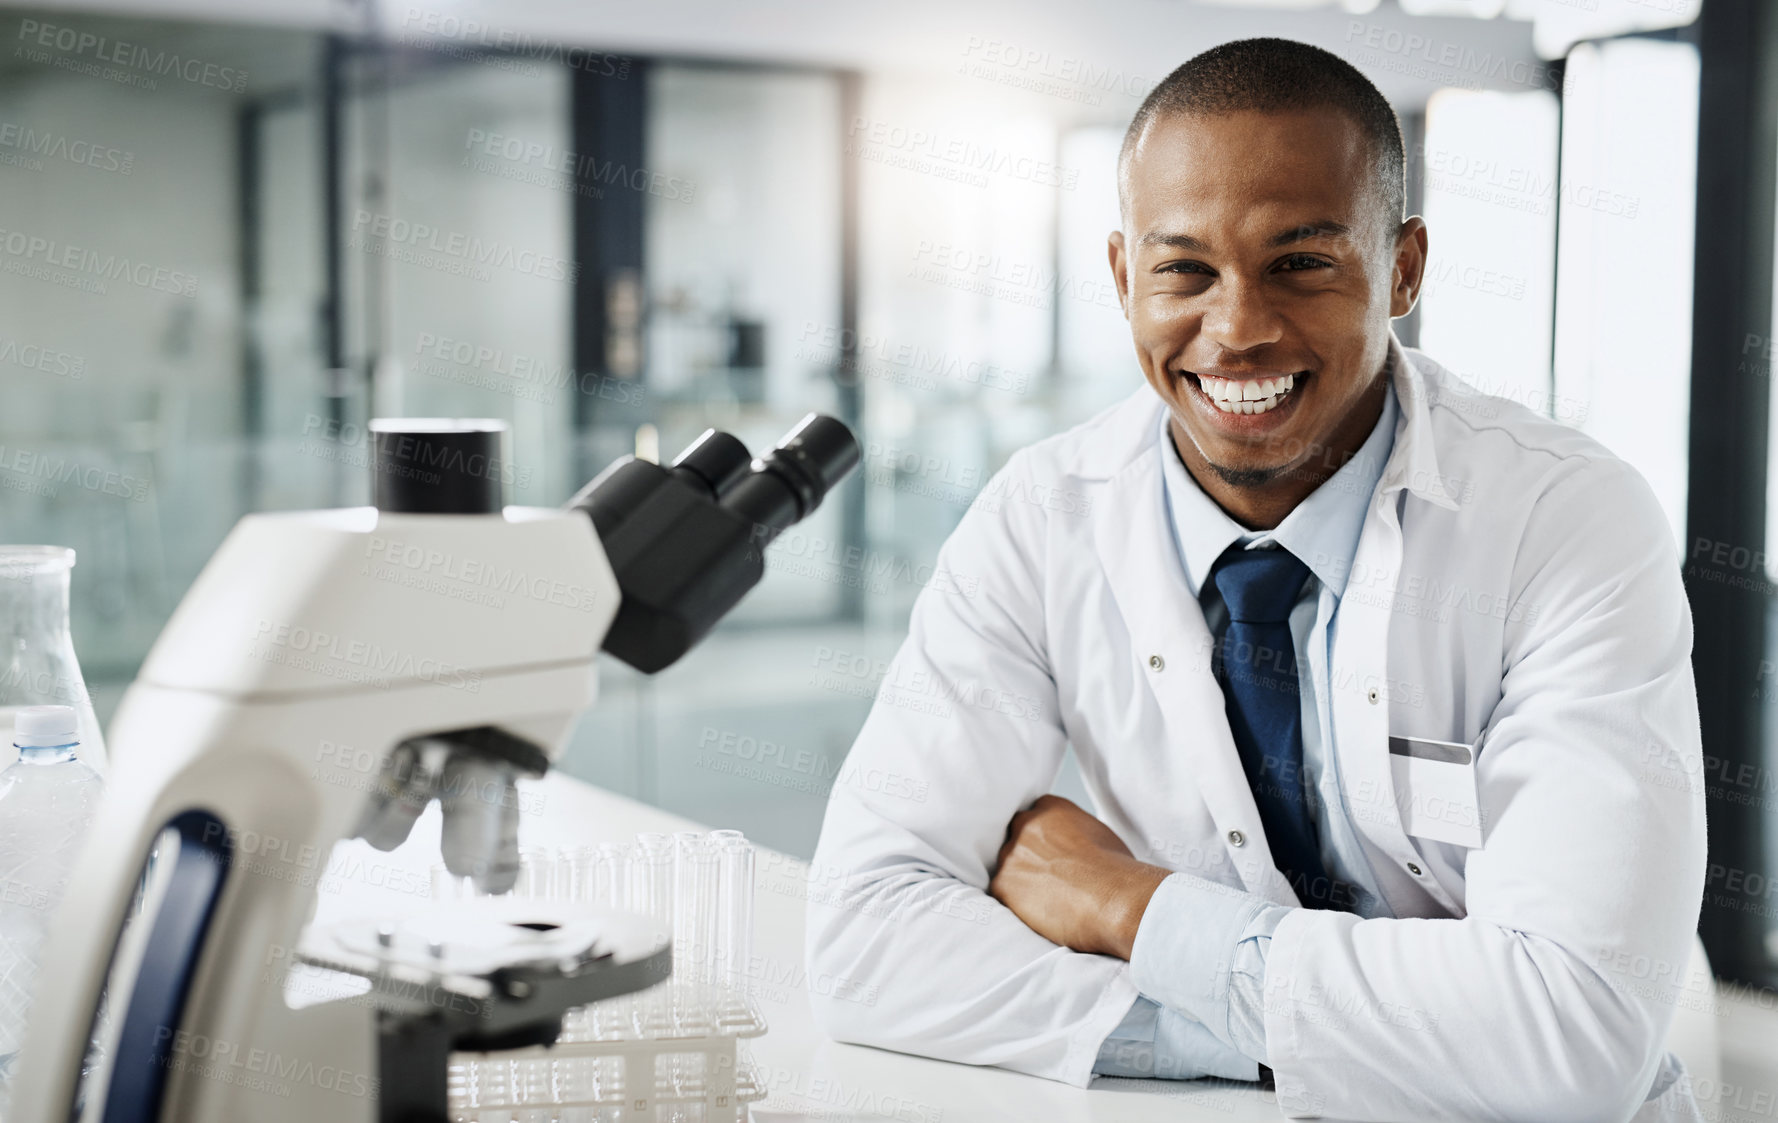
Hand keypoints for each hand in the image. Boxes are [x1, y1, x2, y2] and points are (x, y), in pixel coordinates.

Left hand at [987, 794, 1171, 959]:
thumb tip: (1074, 843)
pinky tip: (1038, 910)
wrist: (1116, 901)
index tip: (1050, 853)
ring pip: (1007, 865)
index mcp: (1051, 807)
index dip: (1041, 836)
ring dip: (1020, 879)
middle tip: (1046, 876)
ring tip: (1046, 898)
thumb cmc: (1119, 873)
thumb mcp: (1100, 836)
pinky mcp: (1003, 883)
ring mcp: (1011, 852)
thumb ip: (1075, 832)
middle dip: (1027, 854)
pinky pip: (1001, 891)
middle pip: (1015, 837)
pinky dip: (1015, 901)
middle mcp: (1027, 824)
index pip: (1034, 814)